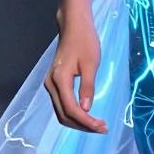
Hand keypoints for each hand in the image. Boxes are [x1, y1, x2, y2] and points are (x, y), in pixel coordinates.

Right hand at [44, 11, 106, 133]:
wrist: (73, 26)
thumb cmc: (85, 41)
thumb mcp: (91, 64)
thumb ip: (88, 87)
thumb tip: (86, 109)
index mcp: (59, 79)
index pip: (71, 109)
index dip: (86, 122)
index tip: (102, 127)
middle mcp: (51, 84)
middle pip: (64, 115)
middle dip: (83, 125)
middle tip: (102, 128)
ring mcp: (50, 84)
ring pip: (61, 112)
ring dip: (78, 121)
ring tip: (97, 123)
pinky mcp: (54, 83)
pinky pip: (62, 104)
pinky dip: (74, 113)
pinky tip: (87, 113)